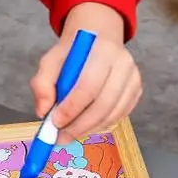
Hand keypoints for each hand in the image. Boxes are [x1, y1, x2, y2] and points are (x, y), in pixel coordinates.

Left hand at [30, 3, 141, 140]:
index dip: (72, 108)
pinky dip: (100, 126)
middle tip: (61, 137)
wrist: (97, 40)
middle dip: (80, 125)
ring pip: (113, 114)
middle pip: (104, 104)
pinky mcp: (136, 91)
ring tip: (69, 134)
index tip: (55, 123)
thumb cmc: (72, 54)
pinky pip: (119, 116)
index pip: (88, 86)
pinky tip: (85, 127)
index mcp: (102, 50)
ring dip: (89, 129)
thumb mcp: (50, 61)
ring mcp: (133, 78)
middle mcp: (123, 63)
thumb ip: (42, 84)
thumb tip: (43, 112)